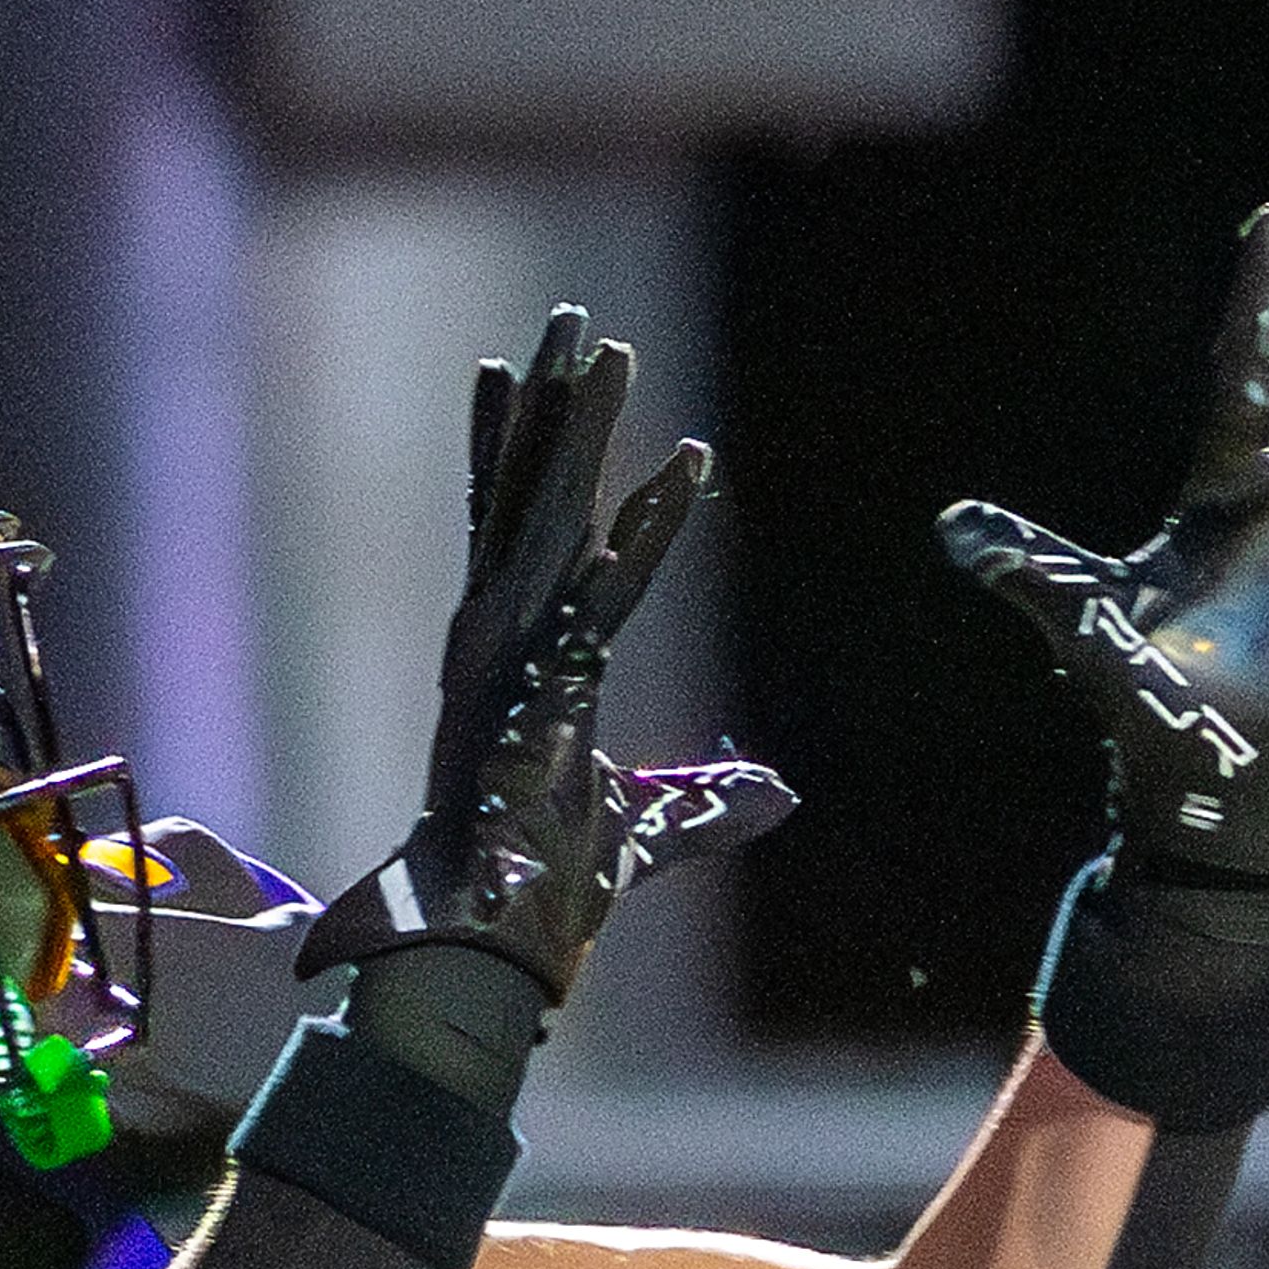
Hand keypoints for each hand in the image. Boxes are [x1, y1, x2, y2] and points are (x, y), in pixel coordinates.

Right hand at [308, 307, 794, 995]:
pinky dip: (649, 534)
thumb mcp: (643, 834)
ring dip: (581, 430)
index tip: (535, 376)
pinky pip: (606, 594)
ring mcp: (512, 657)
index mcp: (513, 655)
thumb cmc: (545, 896)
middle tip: (570, 319)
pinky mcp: (541, 686)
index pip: (524, 529)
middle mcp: (500, 638)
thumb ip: (706, 807)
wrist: (488, 948)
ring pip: (551, 516)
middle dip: (551, 406)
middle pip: (528, 495)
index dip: (534, 454)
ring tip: (598, 343)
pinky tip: (685, 467)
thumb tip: (780, 793)